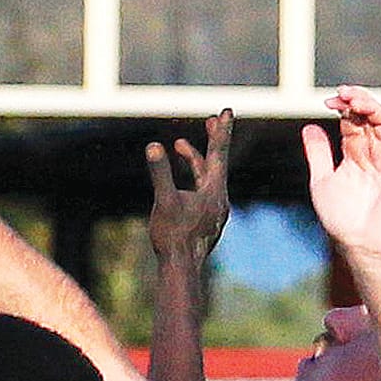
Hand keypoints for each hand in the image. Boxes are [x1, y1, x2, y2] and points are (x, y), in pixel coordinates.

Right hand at [147, 112, 232, 263]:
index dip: (221, 130)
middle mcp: (219, 199)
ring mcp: (214, 211)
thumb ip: (160, 173)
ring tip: (178, 146)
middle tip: (212, 120)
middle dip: (213, 140)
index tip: (227, 110)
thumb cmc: (173, 236)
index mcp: (214, 191)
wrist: (181, 270)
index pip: (219, 153)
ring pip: (206, 178)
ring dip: (194, 160)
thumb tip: (153, 146)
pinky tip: (180, 181)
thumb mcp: (164, 201)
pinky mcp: (206, 221)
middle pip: (217, 163)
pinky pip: (202, 192)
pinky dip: (192, 179)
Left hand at [301, 88, 380, 259]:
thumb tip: (308, 126)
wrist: (361, 242)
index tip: (328, 101)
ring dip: (373, 107)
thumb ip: (318, 154)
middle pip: (368, 114)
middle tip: (343, 94)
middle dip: (357, 100)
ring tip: (357, 103)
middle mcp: (373, 150)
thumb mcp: (322, 180)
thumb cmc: (342, 218)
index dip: (342, 106)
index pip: (351, 120)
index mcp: (354, 152)